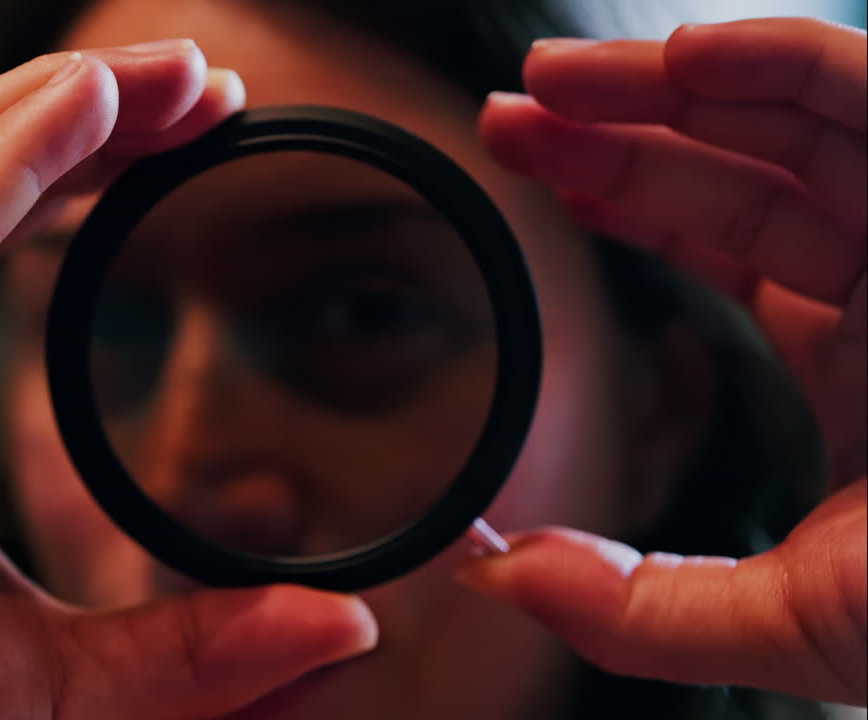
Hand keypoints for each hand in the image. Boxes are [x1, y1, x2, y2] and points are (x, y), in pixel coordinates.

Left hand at [471, 18, 865, 705]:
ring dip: (673, 85)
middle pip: (744, 172)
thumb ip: (648, 611)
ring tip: (556, 77)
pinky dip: (789, 66)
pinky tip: (687, 55)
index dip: (635, 205)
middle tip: (512, 116)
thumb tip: (504, 578)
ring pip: (802, 120)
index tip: (543, 181)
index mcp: (865, 357)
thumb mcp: (805, 623)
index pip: (733, 247)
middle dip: (622, 134)